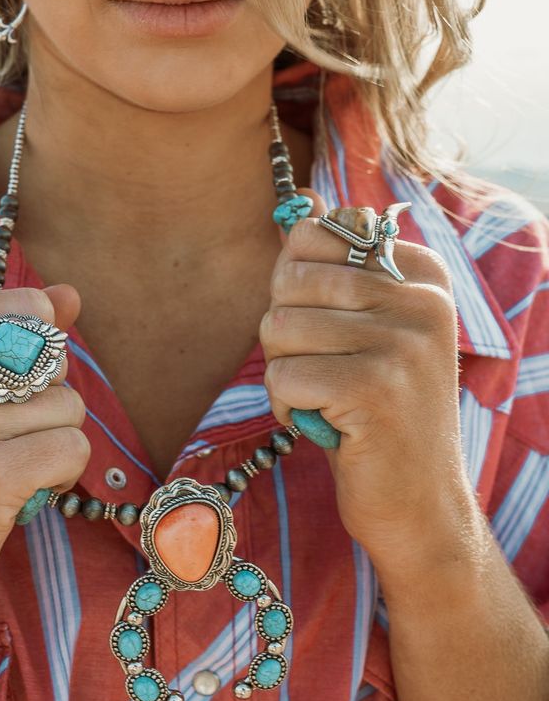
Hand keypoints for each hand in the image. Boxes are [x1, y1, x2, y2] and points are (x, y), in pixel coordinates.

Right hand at [0, 284, 89, 673]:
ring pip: (69, 405)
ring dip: (54, 442)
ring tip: (8, 468)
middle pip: (53, 357)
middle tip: (0, 440)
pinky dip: (64, 474)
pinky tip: (25, 491)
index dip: (38, 355)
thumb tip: (70, 292)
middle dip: (46, 402)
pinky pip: (74, 448)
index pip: (29, 305)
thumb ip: (11, 334)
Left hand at [261, 190, 474, 565]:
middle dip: (283, 333)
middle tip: (317, 370)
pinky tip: (320, 424)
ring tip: (322, 400)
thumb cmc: (378, 410)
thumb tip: (300, 201)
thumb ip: (335, 265)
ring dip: (283, 373)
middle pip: (290, 280)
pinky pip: (283, 375)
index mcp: (422, 273)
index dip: (295, 285)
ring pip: (279, 326)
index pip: (318, 233)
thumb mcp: (365, 329)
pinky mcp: (376, 387)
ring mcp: (403, 341)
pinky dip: (285, 406)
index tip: (323, 325)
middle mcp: (421, 299)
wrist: (418, 500)